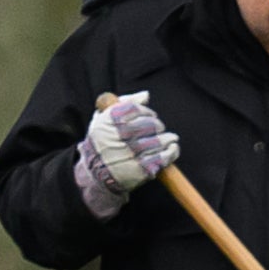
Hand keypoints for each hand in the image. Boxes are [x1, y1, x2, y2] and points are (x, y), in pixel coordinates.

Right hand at [75, 93, 179, 216]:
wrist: (95, 173)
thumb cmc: (103, 142)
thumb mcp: (104, 120)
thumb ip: (125, 103)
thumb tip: (145, 95)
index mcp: (108, 122)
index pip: (136, 109)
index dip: (147, 112)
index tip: (150, 116)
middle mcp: (118, 137)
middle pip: (150, 124)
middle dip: (157, 125)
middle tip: (157, 129)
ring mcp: (131, 154)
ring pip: (160, 140)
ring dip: (167, 138)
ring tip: (168, 138)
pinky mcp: (141, 169)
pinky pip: (165, 156)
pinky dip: (172, 150)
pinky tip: (171, 148)